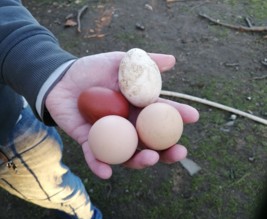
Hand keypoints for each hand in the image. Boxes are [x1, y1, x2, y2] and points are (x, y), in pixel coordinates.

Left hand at [45, 52, 198, 178]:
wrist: (61, 78)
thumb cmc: (91, 69)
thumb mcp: (120, 61)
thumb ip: (144, 62)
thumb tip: (173, 60)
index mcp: (136, 107)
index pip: (160, 114)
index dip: (177, 116)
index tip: (193, 116)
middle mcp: (127, 124)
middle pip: (150, 142)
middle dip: (167, 149)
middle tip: (179, 152)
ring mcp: (109, 135)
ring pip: (128, 154)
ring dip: (140, 161)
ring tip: (150, 158)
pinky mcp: (88, 141)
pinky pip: (95, 156)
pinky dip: (101, 165)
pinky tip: (107, 172)